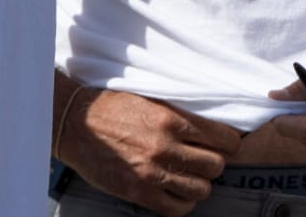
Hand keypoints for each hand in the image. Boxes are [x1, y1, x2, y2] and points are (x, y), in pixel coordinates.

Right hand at [58, 87, 241, 216]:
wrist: (76, 123)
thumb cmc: (113, 107)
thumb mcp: (152, 99)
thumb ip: (181, 114)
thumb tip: (211, 126)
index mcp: (172, 118)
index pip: (224, 138)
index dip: (229, 144)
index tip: (226, 145)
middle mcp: (166, 146)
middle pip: (216, 166)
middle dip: (215, 164)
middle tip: (205, 161)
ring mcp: (153, 172)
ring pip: (201, 190)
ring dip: (200, 185)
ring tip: (191, 177)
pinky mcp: (139, 192)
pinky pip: (177, 208)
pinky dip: (183, 203)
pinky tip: (177, 193)